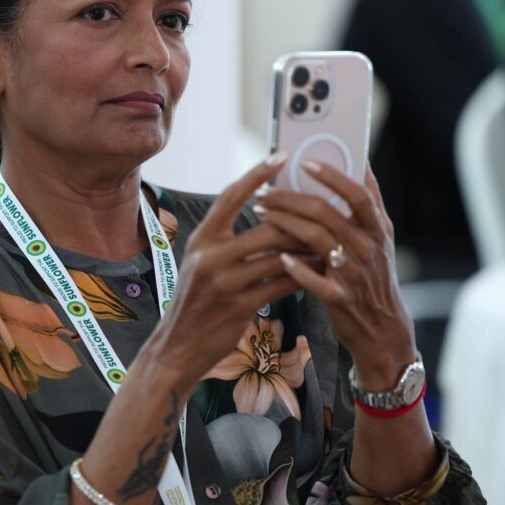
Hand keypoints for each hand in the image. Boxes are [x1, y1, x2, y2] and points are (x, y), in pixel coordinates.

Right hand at [143, 154, 301, 387]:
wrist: (177, 347)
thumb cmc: (196, 302)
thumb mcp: (201, 264)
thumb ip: (226, 242)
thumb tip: (265, 216)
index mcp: (201, 238)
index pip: (230, 196)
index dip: (255, 176)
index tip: (279, 157)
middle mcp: (209, 255)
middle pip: (265, 227)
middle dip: (298, 222)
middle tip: (323, 214)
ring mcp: (223, 281)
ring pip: (278, 256)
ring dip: (306, 250)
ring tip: (327, 243)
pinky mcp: (238, 306)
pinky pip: (279, 284)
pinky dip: (301, 277)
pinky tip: (315, 273)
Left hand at [255, 162, 416, 390]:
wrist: (384, 329)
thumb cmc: (375, 275)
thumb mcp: (382, 239)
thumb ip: (370, 205)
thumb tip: (363, 163)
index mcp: (378, 229)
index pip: (358, 194)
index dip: (333, 177)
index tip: (306, 163)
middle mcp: (368, 248)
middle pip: (326, 213)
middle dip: (291, 198)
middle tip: (265, 192)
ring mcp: (355, 273)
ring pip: (315, 239)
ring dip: (284, 224)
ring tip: (261, 214)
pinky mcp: (341, 298)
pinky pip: (315, 281)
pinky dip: (296, 268)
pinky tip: (278, 257)